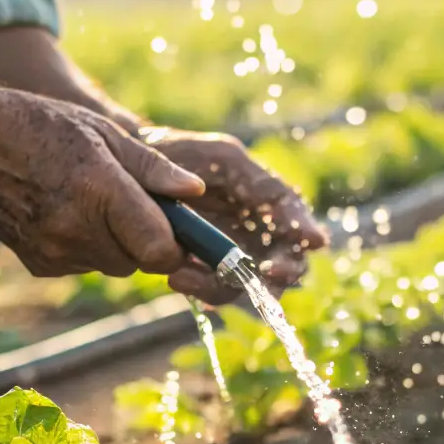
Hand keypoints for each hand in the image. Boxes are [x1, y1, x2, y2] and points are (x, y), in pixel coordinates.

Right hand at [0, 90, 205, 278]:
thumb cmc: (41, 126)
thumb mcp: (103, 133)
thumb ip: (153, 169)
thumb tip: (195, 192)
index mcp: (101, 192)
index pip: (160, 250)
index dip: (177, 245)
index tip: (179, 230)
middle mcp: (77, 230)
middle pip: (139, 262)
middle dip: (146, 240)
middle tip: (130, 203)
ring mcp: (54, 252)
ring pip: (111, 265)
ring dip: (115, 243)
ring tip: (90, 199)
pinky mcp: (39, 265)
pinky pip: (83, 265)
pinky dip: (85, 247)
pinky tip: (65, 211)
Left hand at [138, 126, 327, 303]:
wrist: (131, 172)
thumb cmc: (180, 154)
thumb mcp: (219, 156)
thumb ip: (253, 179)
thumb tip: (285, 204)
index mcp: (265, 197)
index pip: (295, 217)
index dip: (306, 230)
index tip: (312, 241)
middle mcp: (256, 229)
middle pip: (286, 259)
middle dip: (282, 272)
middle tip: (268, 274)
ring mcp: (233, 252)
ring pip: (250, 282)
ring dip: (226, 283)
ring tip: (184, 273)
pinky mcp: (207, 269)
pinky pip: (217, 289)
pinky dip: (202, 289)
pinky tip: (177, 277)